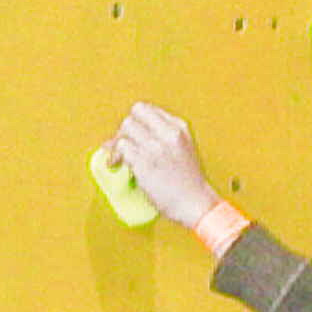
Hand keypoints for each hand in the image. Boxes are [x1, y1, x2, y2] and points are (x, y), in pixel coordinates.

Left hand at [102, 102, 219, 231]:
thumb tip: (137, 130)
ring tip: (119, 157)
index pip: (148, 109)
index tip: (133, 133)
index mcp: (179, 128)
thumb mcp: (184, 148)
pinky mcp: (144, 162)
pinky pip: (122, 148)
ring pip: (126, 128)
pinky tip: (118, 165)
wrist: (194, 203)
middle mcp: (168, 133)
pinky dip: (116, 157)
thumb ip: (166, 135)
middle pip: (135, 113)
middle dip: (126, 128)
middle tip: (124, 144)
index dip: (136, 120)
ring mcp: (156, 147)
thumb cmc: (188, 182)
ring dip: (118, 143)